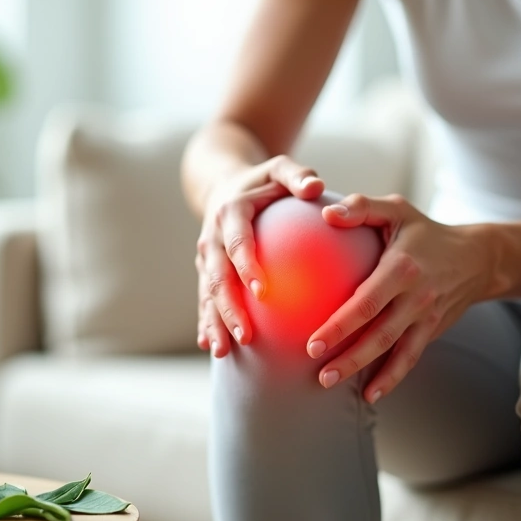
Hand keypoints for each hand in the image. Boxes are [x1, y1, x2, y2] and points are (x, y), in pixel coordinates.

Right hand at [196, 156, 324, 356]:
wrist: (223, 185)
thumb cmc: (264, 182)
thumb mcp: (279, 169)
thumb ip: (296, 176)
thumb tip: (316, 186)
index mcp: (230, 213)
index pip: (237, 243)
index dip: (246, 267)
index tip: (263, 291)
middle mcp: (212, 238)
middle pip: (218, 278)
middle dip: (228, 309)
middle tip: (245, 336)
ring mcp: (205, 258)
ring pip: (207, 294)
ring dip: (214, 322)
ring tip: (223, 352)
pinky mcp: (205, 272)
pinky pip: (203, 300)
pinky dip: (205, 322)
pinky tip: (211, 346)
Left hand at [305, 194, 500, 401]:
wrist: (478, 257)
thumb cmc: (425, 232)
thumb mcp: (397, 210)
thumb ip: (362, 207)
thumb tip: (326, 213)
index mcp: (403, 268)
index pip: (367, 302)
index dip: (340, 325)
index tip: (313, 343)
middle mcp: (417, 297)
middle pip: (379, 334)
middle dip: (348, 357)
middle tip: (319, 374)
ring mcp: (427, 317)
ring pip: (395, 352)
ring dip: (366, 372)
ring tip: (332, 384)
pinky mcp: (432, 330)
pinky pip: (411, 357)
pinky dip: (392, 378)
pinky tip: (371, 394)